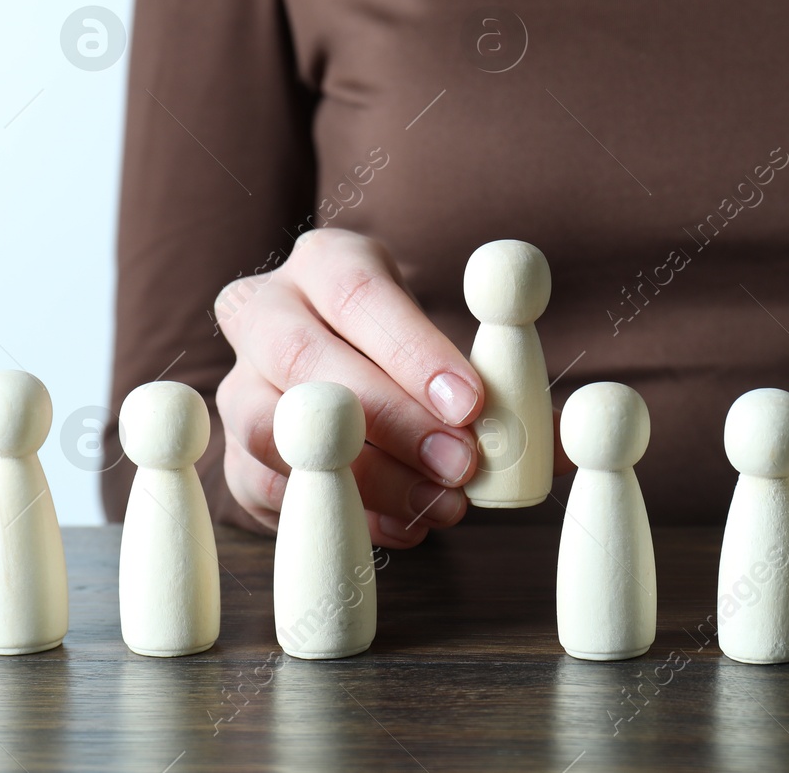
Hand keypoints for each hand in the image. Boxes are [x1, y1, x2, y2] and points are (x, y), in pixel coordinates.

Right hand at [214, 228, 487, 548]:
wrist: (350, 365)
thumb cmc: (414, 350)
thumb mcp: (455, 340)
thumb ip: (508, 388)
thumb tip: (558, 448)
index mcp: (325, 263)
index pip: (360, 296)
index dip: (414, 351)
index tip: (471, 404)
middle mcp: (265, 312)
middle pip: (307, 360)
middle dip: (393, 421)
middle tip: (462, 465)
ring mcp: (237, 383)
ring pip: (274, 429)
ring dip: (365, 476)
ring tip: (441, 505)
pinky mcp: (230, 450)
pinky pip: (267, 489)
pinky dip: (340, 513)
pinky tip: (405, 526)